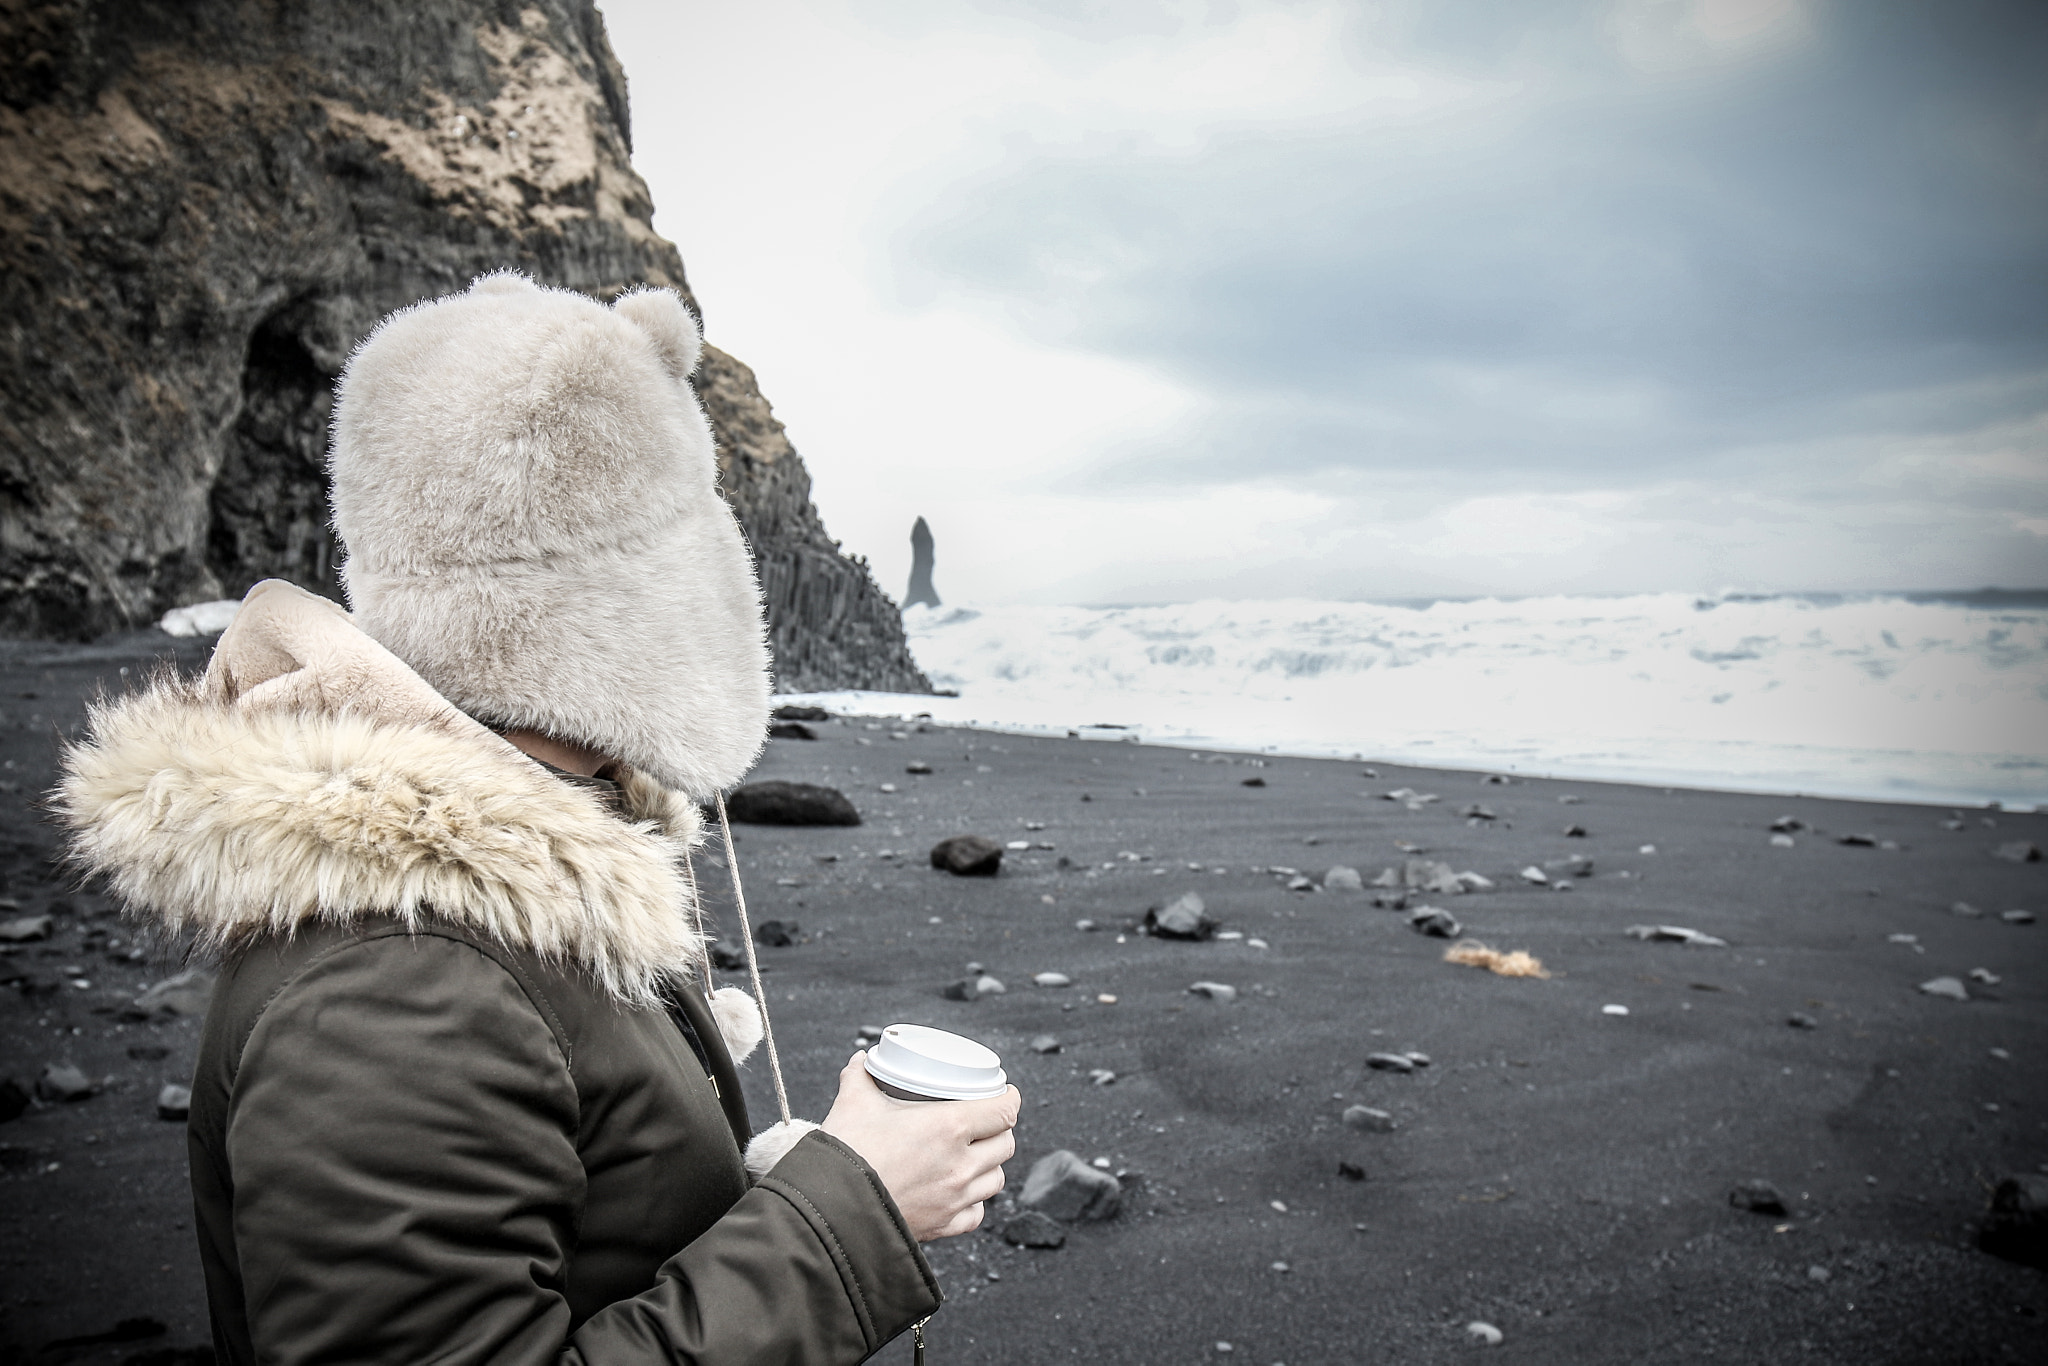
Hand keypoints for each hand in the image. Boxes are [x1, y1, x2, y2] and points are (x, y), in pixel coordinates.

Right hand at [819, 1052, 1019, 1241]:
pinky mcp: (943, 1226)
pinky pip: (976, 1214)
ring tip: (975, 1156)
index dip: (1009, 1098)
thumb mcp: (852, 1103)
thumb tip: (862, 1061)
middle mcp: (960, 1165)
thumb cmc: (845, 1155)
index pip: (1003, 1110)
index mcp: (949, 1127)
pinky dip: (974, 1202)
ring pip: (996, 1179)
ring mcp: (955, 1199)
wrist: (829, 1210)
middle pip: (1006, 1144)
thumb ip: (860, 1077)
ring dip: (990, 1165)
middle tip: (986, 1122)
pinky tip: (960, 1193)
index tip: (1005, 1093)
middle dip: (1000, 1130)